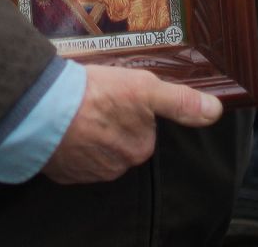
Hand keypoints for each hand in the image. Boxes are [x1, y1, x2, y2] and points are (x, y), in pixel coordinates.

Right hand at [41, 64, 222, 183]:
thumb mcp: (144, 88)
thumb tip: (214, 111)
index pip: (143, 130)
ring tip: (77, 110)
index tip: (117, 97)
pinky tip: (63, 124)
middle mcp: (116, 166)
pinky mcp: (62, 171)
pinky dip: (68, 143)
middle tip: (96, 101)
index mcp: (138, 148)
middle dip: (111, 124)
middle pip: (120, 141)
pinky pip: (71, 157)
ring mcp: (87, 171)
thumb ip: (180, 102)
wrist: (43, 109)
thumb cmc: (95, 95)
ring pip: (96, 150)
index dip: (131, 110)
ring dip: (89, 134)